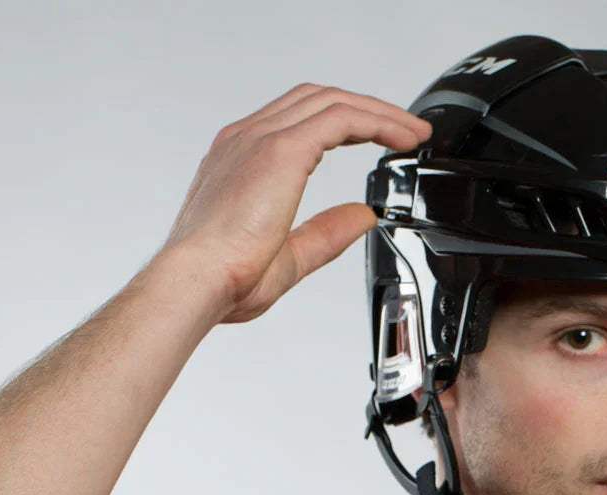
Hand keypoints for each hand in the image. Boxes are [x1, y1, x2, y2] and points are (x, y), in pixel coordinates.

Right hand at [160, 84, 431, 323]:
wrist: (195, 283)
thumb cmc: (221, 279)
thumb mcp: (289, 256)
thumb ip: (326, 233)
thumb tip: (362, 217)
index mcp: (240, 161)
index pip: (298, 120)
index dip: (344, 123)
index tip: (377, 139)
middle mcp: (246, 140)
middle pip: (316, 101)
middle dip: (366, 110)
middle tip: (404, 132)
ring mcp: (260, 140)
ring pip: (332, 103)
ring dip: (378, 113)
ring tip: (412, 134)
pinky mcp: (280, 150)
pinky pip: (340, 118)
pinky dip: (376, 121)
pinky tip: (400, 139)